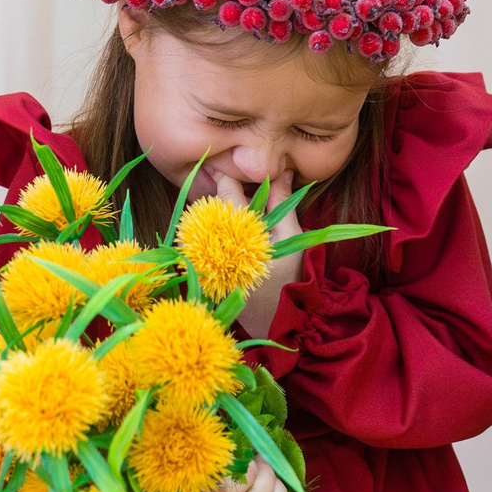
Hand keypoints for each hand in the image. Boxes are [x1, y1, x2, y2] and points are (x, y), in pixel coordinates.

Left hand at [217, 169, 305, 339]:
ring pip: (203, 222)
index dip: (232, 177)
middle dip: (226, 198)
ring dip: (218, 217)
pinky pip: (199, 243)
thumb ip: (282, 201)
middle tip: (244, 201)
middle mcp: (215, 242)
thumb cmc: (290, 279)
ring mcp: (204, 259)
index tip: (242, 178)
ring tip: (239, 228)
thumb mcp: (292, 237)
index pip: (225, 188)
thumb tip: (282, 171)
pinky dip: (212, 238)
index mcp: (239, 230)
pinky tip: (229, 245)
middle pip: (211, 203)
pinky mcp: (200, 272)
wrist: (277, 321)